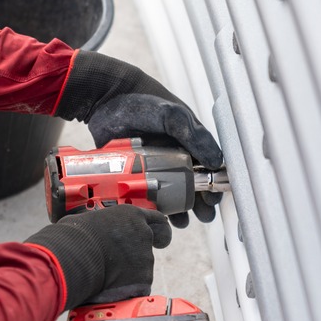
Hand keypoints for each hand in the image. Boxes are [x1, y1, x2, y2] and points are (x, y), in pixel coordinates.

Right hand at [25, 205, 170, 309]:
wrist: (72, 257)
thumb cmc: (73, 237)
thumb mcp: (89, 220)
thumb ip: (103, 226)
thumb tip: (95, 231)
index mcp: (132, 216)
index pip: (158, 221)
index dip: (159, 232)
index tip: (160, 240)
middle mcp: (144, 235)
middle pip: (146, 251)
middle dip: (133, 260)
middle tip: (113, 265)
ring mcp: (146, 260)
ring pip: (140, 272)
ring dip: (126, 276)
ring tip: (101, 276)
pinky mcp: (143, 282)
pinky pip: (135, 290)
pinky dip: (124, 292)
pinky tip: (106, 289)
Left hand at [53, 51, 222, 226]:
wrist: (105, 99)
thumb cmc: (143, 102)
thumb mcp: (173, 115)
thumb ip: (195, 135)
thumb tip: (216, 161)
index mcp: (187, 141)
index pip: (207, 167)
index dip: (213, 184)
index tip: (214, 200)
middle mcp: (172, 154)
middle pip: (190, 185)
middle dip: (199, 203)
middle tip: (203, 217)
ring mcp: (152, 164)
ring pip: (168, 192)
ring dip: (177, 209)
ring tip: (180, 221)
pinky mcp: (132, 170)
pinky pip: (144, 192)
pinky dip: (151, 205)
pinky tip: (155, 215)